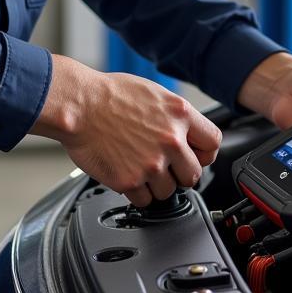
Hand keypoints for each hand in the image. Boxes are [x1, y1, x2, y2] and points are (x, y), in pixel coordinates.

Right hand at [30, 54, 221, 206]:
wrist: (78, 105)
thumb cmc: (109, 94)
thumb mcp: (154, 93)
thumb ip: (176, 115)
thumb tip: (189, 132)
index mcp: (180, 114)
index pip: (213, 143)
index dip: (204, 153)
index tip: (195, 156)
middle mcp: (171, 140)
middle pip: (194, 174)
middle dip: (180, 173)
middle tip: (165, 166)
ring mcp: (151, 163)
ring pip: (169, 191)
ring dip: (156, 184)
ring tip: (139, 166)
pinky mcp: (130, 180)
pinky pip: (144, 200)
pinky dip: (137, 192)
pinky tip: (128, 174)